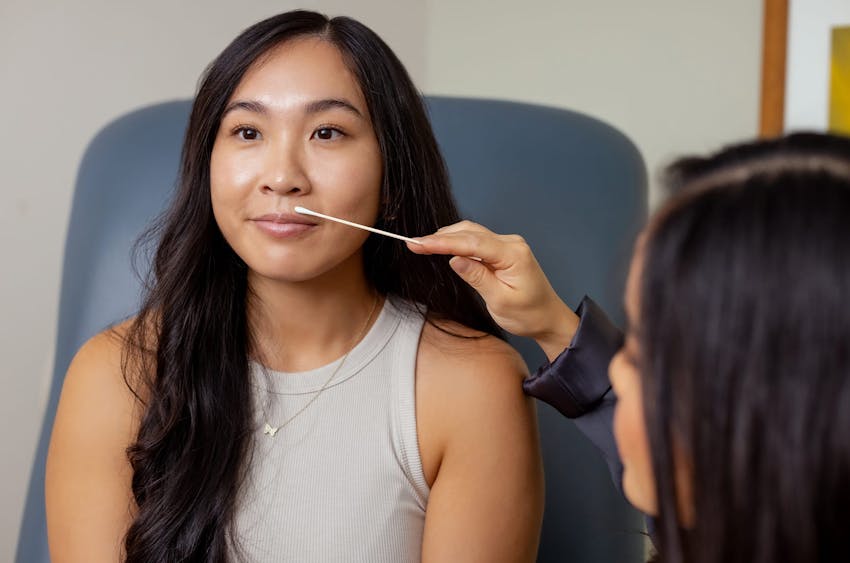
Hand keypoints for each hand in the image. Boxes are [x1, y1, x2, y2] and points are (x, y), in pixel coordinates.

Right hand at [408, 221, 578, 360]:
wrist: (548, 318)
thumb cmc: (528, 314)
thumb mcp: (500, 301)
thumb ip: (478, 277)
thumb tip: (454, 259)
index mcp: (513, 255)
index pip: (471, 243)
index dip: (442, 242)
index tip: (418, 243)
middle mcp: (511, 244)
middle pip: (469, 232)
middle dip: (440, 237)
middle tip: (413, 244)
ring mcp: (508, 245)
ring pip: (472, 234)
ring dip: (447, 238)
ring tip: (423, 245)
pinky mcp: (503, 251)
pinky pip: (477, 242)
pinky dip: (458, 243)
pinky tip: (443, 248)